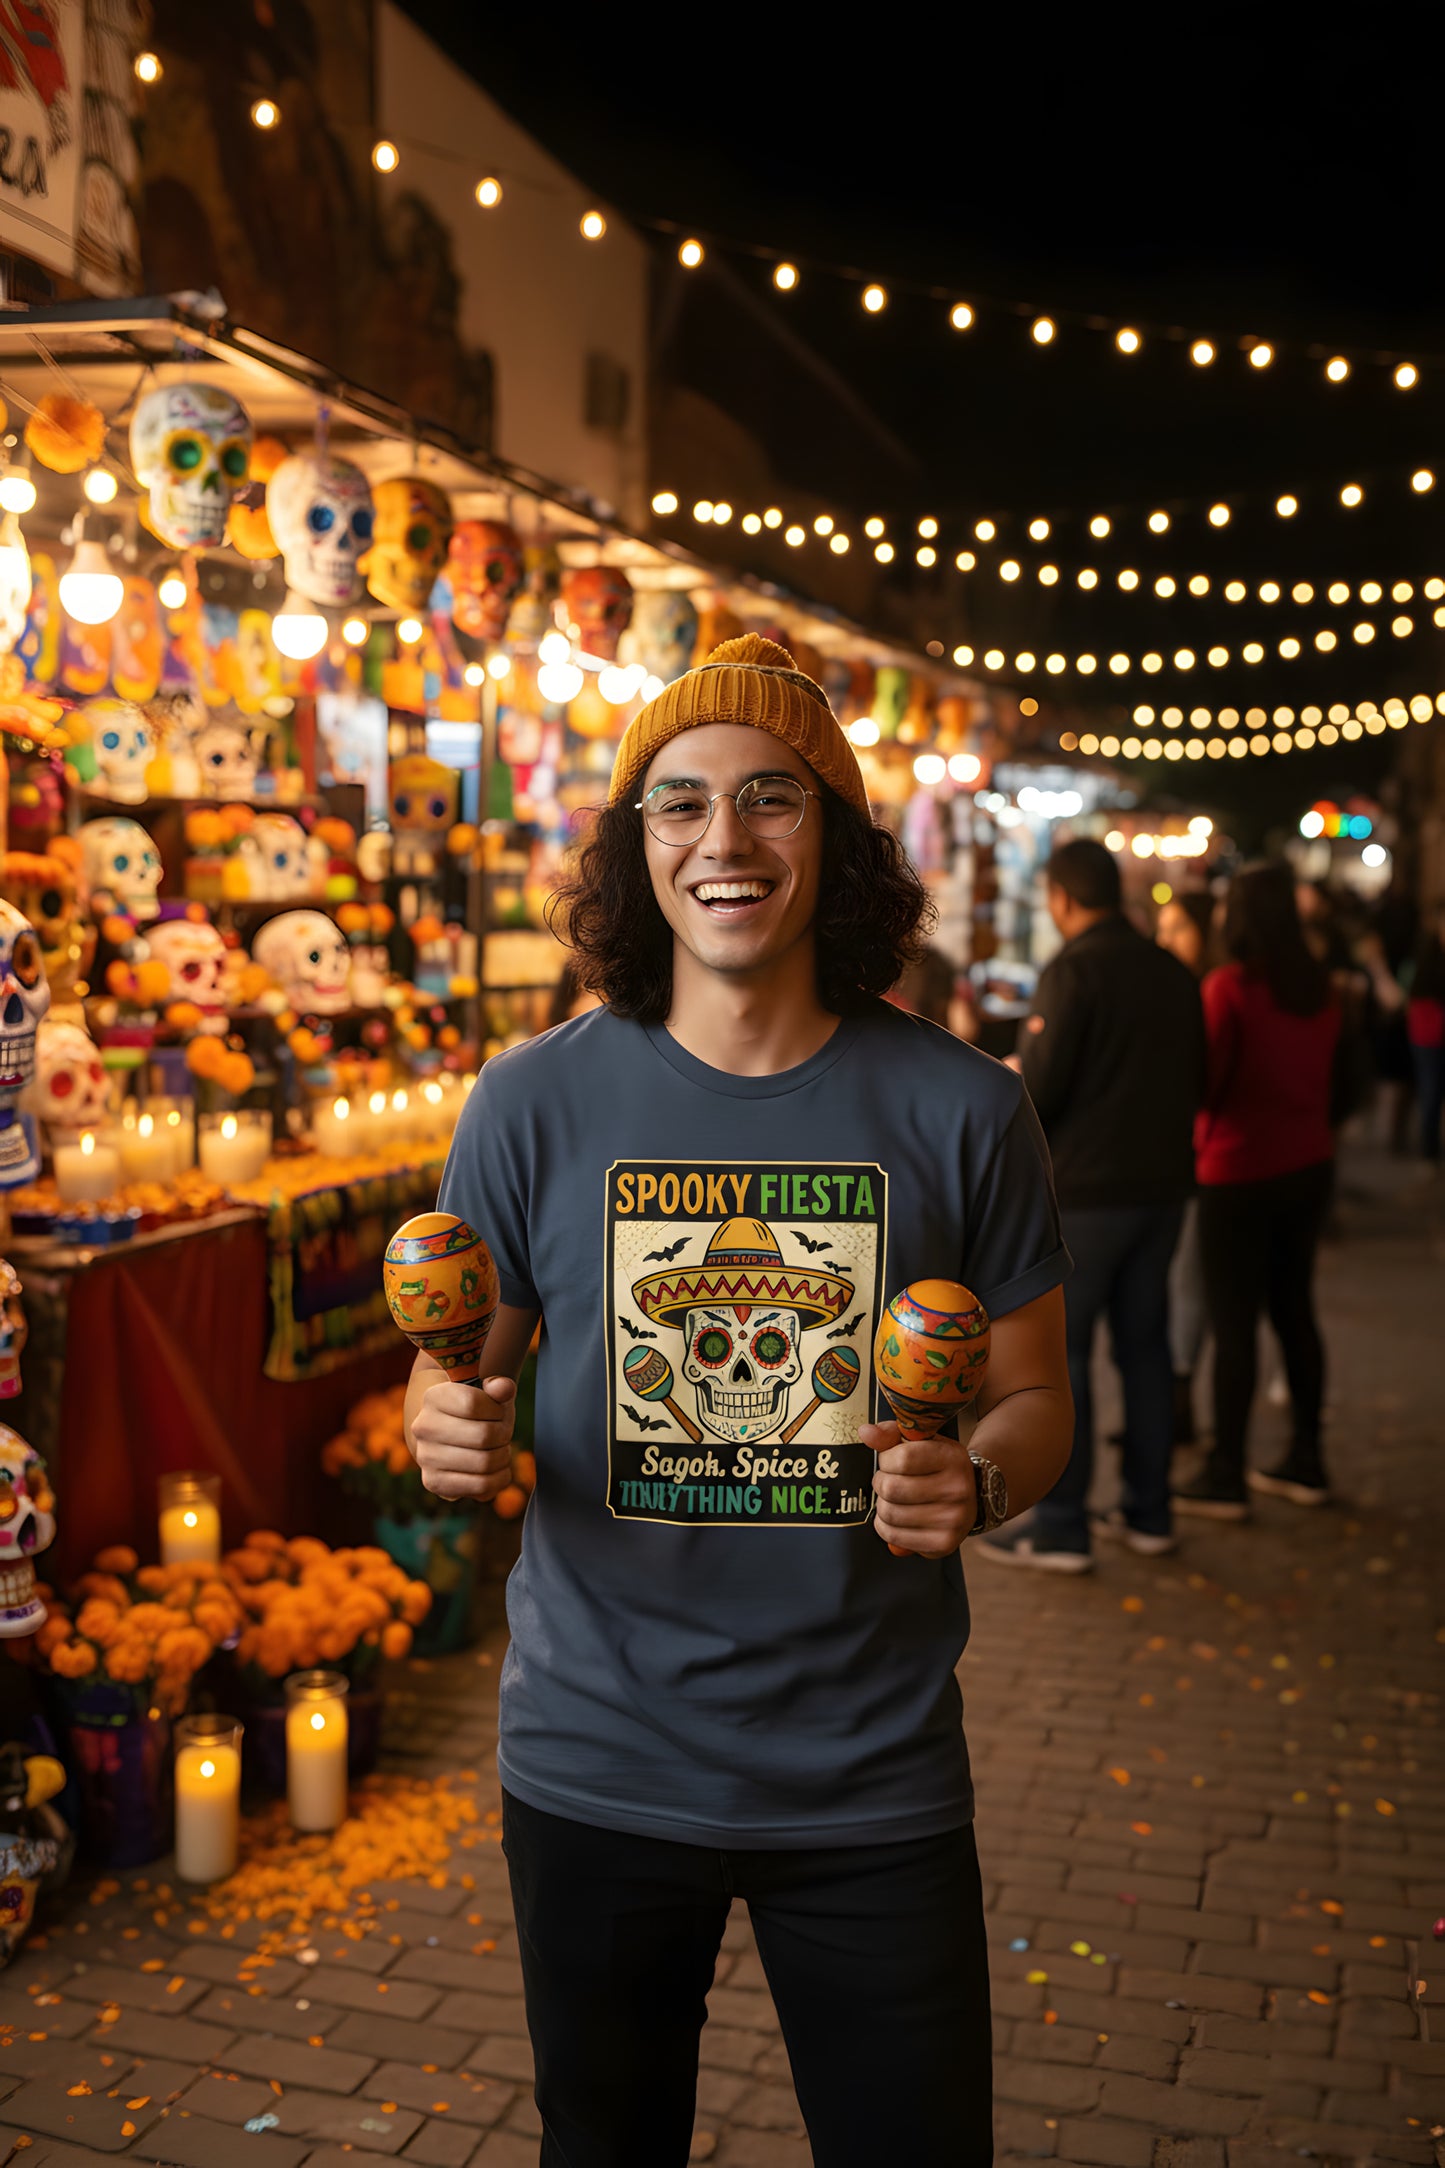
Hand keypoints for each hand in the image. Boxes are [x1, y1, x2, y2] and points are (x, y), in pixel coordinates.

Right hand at [410, 1376, 517, 1503]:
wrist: (453, 1437)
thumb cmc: (478, 1413)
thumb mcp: (491, 1395)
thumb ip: (499, 1387)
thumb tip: (504, 1387)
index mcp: (434, 1397)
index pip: (473, 1404)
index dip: (496, 1409)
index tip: (497, 1411)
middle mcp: (423, 1426)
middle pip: (483, 1436)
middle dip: (503, 1435)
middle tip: (502, 1434)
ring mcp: (425, 1456)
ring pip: (484, 1463)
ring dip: (503, 1457)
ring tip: (500, 1451)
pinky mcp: (434, 1482)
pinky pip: (480, 1486)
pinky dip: (499, 1479)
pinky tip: (498, 1469)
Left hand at [860, 1418, 976, 1557]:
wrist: (972, 1495)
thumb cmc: (939, 1465)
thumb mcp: (921, 1442)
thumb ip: (891, 1434)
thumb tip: (866, 1432)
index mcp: (952, 1459)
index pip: (901, 1458)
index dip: (886, 1459)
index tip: (891, 1460)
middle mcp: (957, 1490)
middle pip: (891, 1488)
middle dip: (881, 1482)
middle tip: (890, 1480)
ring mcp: (952, 1520)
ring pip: (889, 1513)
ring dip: (882, 1505)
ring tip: (894, 1499)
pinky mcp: (943, 1544)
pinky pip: (893, 1536)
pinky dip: (885, 1527)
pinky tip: (897, 1518)